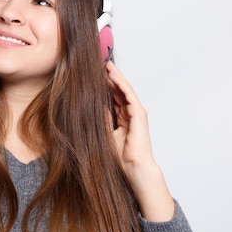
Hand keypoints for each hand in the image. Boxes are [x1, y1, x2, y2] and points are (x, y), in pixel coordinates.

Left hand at [106, 61, 174, 220]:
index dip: (105, 86)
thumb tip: (92, 104)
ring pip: (125, 89)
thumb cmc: (121, 156)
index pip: (114, 98)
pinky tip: (113, 75)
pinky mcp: (139, 114)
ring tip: (106, 65)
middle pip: (119, 91)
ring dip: (116, 77)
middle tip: (100, 64)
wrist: (134, 167)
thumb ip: (102, 118)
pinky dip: (121, 84)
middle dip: (110, 78)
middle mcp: (130, 114)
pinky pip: (129, 94)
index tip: (95, 76)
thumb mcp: (105, 132)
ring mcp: (136, 113)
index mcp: (123, 119)